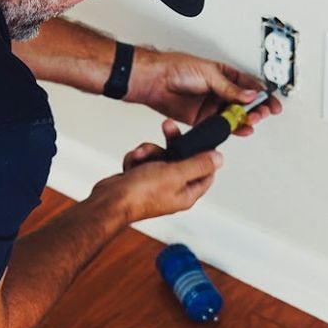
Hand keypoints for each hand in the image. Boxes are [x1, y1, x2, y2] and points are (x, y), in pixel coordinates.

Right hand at [90, 131, 221, 223]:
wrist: (109, 200)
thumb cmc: (140, 193)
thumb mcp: (175, 174)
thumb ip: (198, 164)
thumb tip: (219, 159)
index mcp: (187, 193)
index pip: (206, 172)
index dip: (204, 154)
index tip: (198, 138)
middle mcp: (173, 190)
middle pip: (181, 159)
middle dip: (172, 143)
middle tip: (168, 127)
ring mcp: (156, 184)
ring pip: (160, 156)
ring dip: (149, 151)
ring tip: (140, 156)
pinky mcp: (140, 179)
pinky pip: (144, 160)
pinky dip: (137, 159)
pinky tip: (131, 163)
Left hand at [124, 49, 283, 136]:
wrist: (154, 81)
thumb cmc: (176, 68)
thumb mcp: (209, 74)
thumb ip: (230, 88)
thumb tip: (250, 95)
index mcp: (225, 75)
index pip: (250, 86)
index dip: (263, 94)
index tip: (273, 103)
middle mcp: (220, 91)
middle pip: (245, 103)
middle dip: (257, 109)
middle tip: (262, 113)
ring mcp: (211, 105)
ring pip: (234, 116)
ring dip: (245, 120)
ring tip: (252, 122)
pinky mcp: (202, 119)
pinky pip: (220, 126)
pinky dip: (232, 129)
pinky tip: (240, 130)